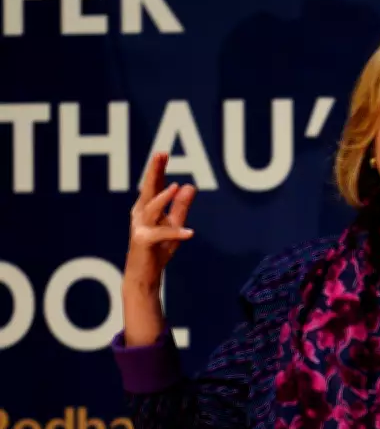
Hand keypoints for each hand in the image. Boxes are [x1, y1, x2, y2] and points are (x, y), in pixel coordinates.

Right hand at [124, 153, 195, 293]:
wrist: (144, 275)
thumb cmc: (157, 250)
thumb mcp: (173, 225)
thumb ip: (181, 207)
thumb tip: (189, 185)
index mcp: (146, 208)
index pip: (153, 185)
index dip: (157, 169)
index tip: (163, 153)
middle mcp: (140, 214)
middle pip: (147, 189)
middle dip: (154, 172)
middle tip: (160, 155)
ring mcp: (140, 227)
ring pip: (151, 209)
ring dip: (162, 198)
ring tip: (175, 187)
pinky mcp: (143, 242)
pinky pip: (161, 235)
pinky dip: (175, 233)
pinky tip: (190, 233)